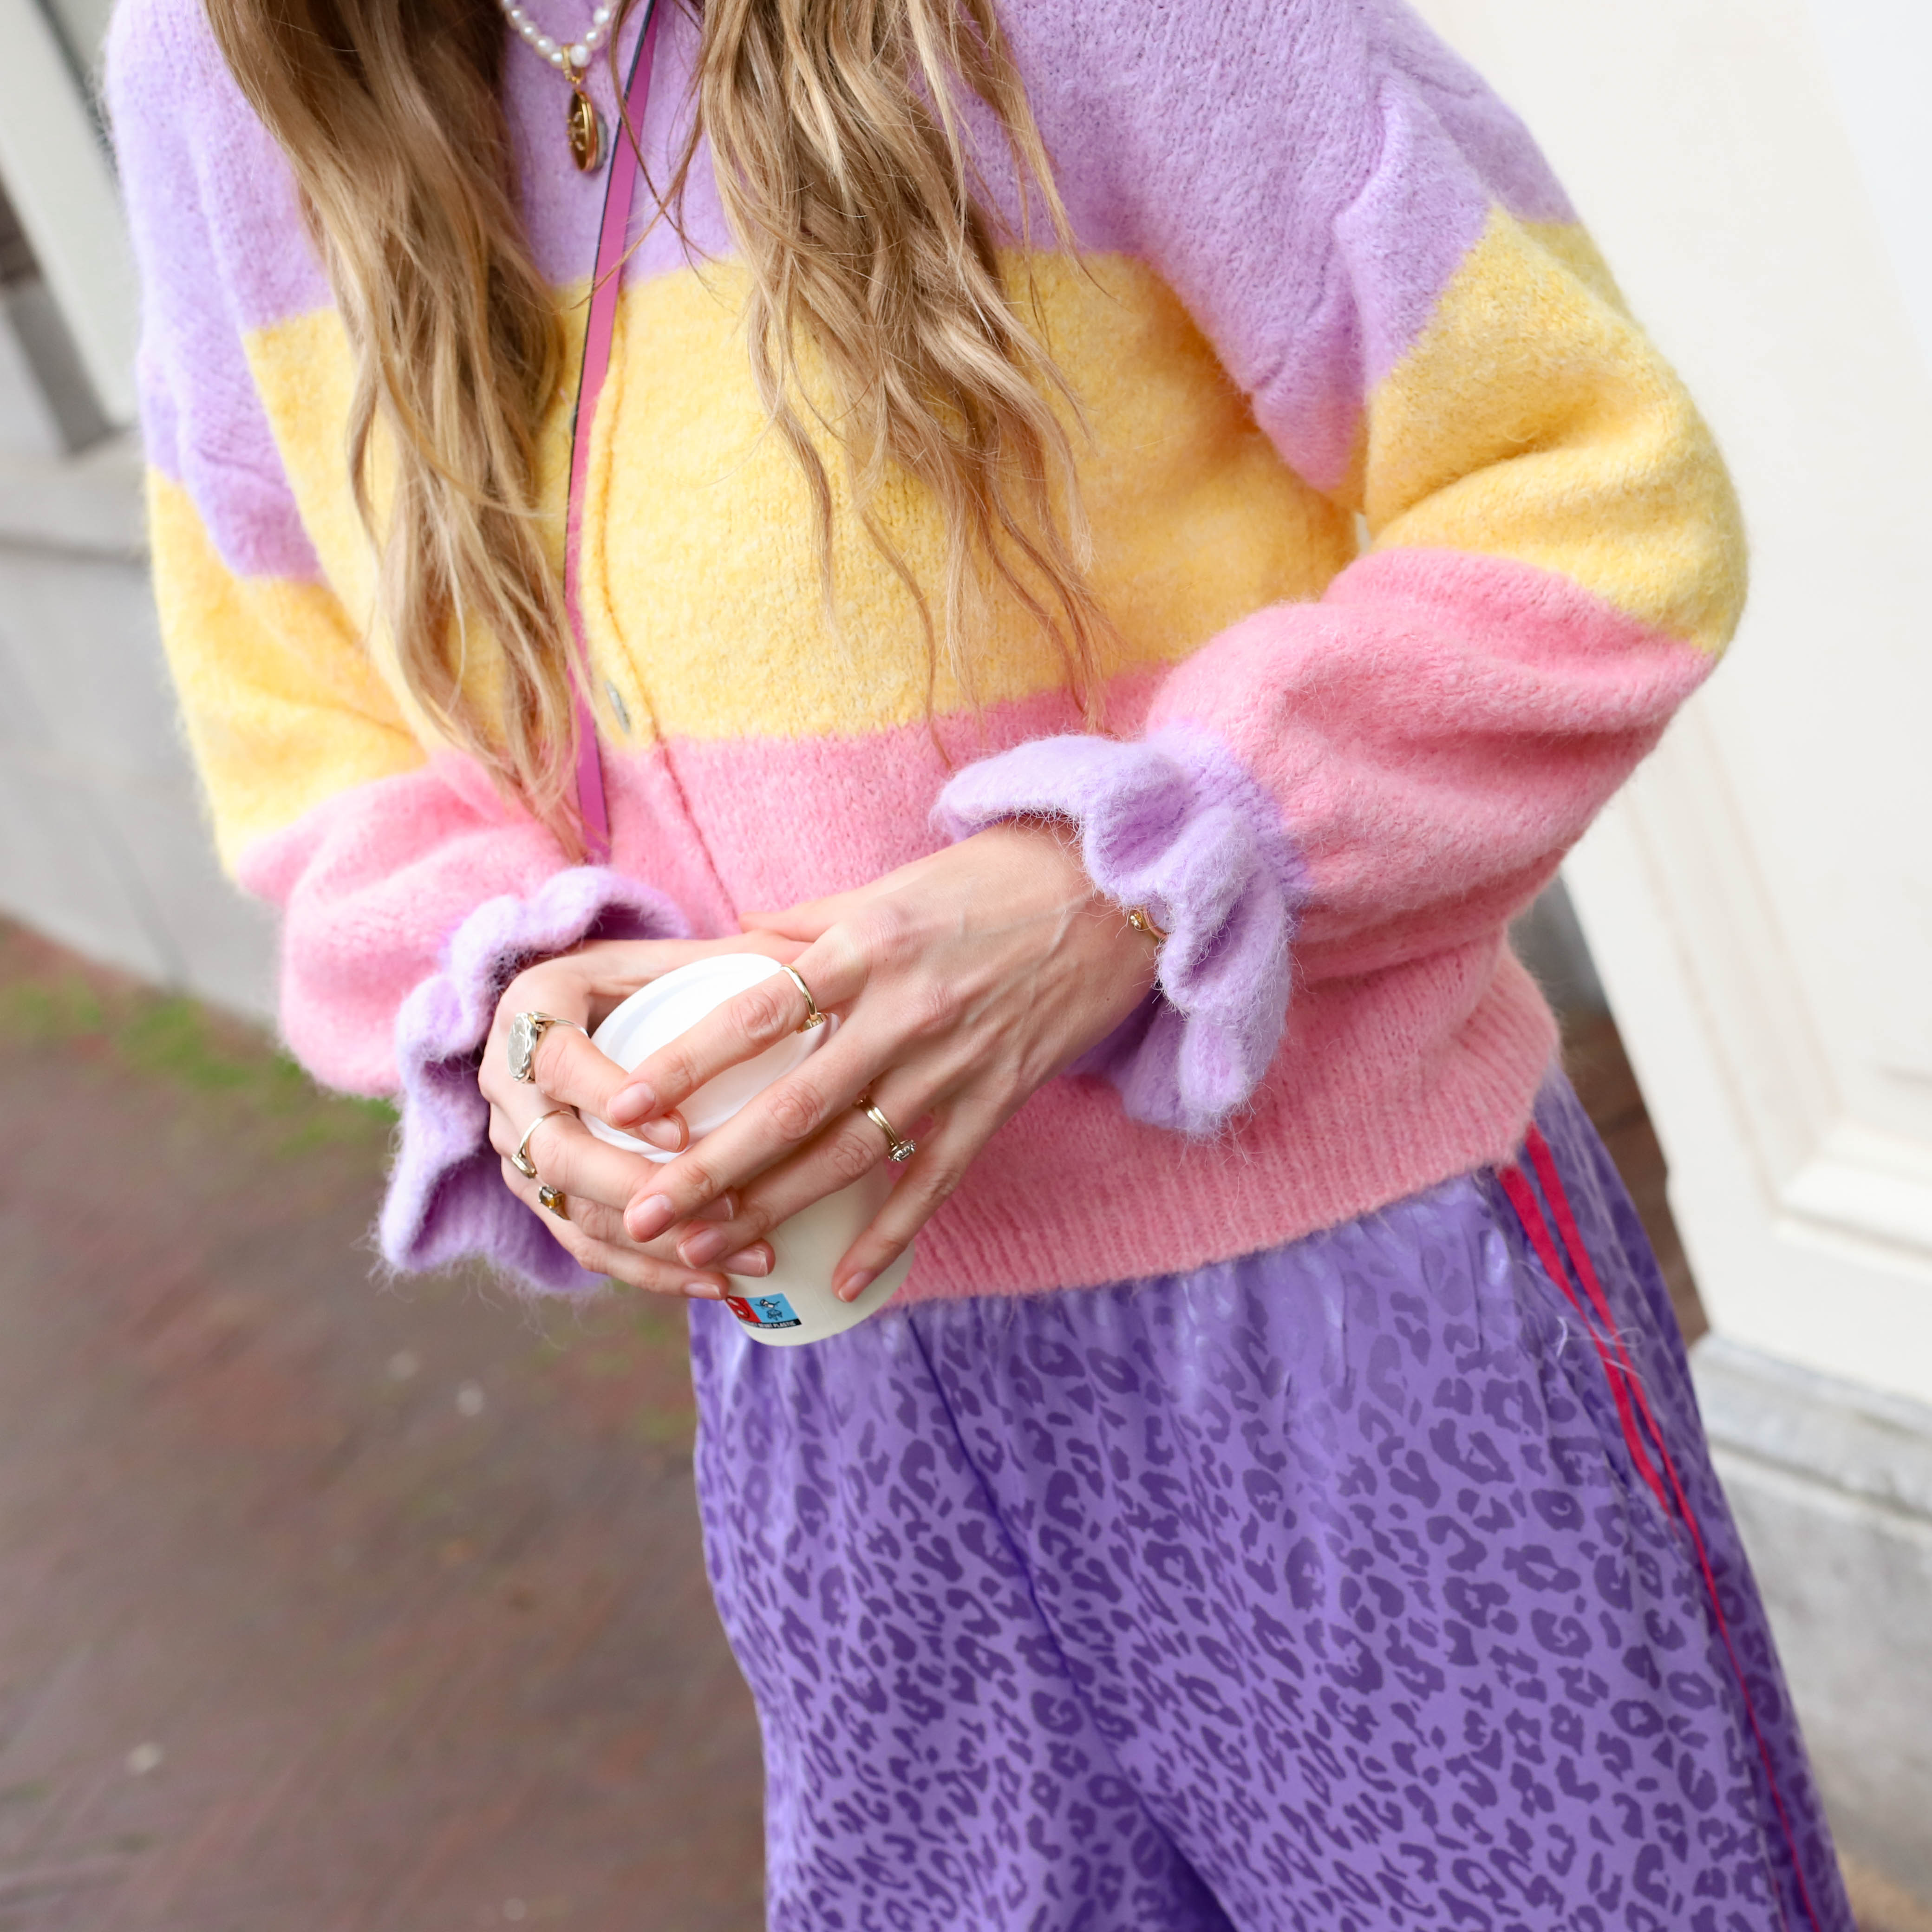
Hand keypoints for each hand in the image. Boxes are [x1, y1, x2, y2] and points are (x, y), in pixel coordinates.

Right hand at [478, 933, 802, 1297]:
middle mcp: (504, 1080)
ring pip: (571, 1213)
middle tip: (729, 1205)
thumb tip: (813, 960)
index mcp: (530, 1009)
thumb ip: (728, 956)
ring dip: (658, 1245)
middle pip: (557, 1156)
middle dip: (643, 1191)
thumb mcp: (669, 954)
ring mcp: (514, 1144)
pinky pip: (582, 1244)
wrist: (577, 1008)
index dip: (611, 1098)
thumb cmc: (638, 975)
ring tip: (746, 1254)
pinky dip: (648, 1272)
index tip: (681, 1132)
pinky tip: (717, 1283)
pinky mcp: (535, 1191)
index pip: (558, 1063)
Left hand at [607, 823, 1159, 1300]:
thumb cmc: (990, 882)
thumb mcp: (889, 886)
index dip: (686, 1064)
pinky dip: (889, 1235)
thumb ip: (807, 922)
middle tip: (641, 1212)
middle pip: (791, 1105)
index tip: (623, 1107)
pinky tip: (841, 1281)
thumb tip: (732, 945)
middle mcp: (904, 1012)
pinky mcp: (997, 1101)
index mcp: (864, 948)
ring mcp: (953, 1065)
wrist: (1114, 897)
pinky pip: (933, 1181)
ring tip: (706, 1253)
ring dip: (774, 1209)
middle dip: (710, 1167)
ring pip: (850, 1154)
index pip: (757, 1014)